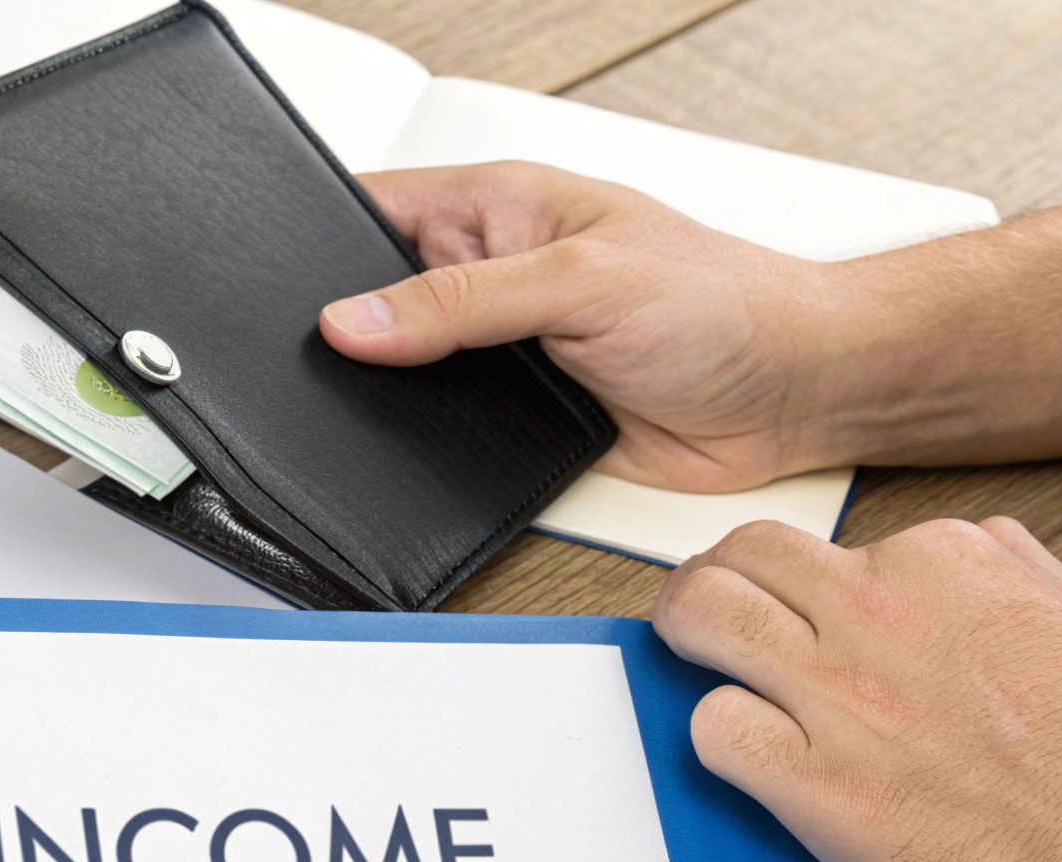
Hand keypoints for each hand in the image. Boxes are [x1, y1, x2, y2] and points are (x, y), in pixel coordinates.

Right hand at [320, 163, 1061, 490]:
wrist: (796, 394)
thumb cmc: (724, 301)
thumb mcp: (579, 281)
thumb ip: (460, 302)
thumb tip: (353, 319)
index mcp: (496, 210)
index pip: (374, 207)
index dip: (314, 236)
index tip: (265, 274)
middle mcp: (488, 277)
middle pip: (373, 298)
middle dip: (338, 329)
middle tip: (300, 358)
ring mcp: (498, 350)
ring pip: (401, 373)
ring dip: (381, 394)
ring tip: (348, 406)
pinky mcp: (515, 419)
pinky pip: (442, 434)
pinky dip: (420, 447)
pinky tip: (403, 453)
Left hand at [654, 516, 1061, 861]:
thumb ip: (1002, 571)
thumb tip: (960, 549)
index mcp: (946, 563)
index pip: (825, 543)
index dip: (809, 581)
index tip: (809, 610)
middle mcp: (880, 614)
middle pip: (742, 555)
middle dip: (716, 576)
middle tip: (710, 606)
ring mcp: (841, 698)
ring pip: (703, 617)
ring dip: (684, 632)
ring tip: (692, 655)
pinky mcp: (816, 785)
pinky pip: (714, 730)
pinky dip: (720, 738)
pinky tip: (751, 751)